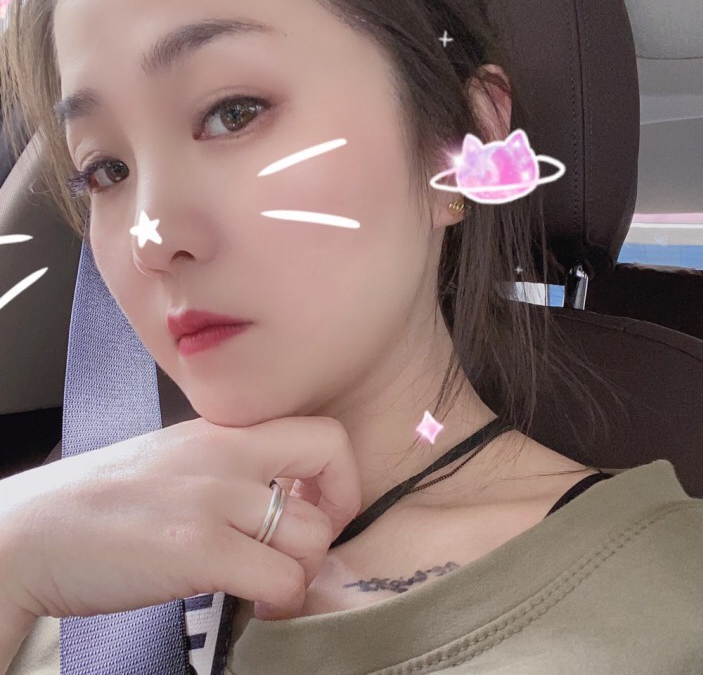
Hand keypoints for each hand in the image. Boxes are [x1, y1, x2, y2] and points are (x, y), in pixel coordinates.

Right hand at [0, 416, 361, 622]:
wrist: (31, 531)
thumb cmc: (103, 502)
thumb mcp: (178, 459)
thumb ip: (231, 467)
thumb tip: (280, 499)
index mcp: (224, 431)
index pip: (321, 431)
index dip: (338, 475)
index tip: (317, 508)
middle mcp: (227, 452)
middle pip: (332, 461)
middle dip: (333, 516)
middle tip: (302, 548)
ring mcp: (213, 498)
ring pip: (314, 532)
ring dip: (304, 569)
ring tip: (272, 584)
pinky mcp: (196, 548)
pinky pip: (282, 578)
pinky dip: (282, 600)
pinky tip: (256, 604)